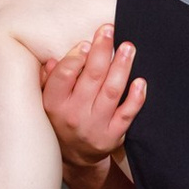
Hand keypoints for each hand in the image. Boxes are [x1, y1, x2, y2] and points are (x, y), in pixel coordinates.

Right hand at [40, 25, 145, 165]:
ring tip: (128, 47)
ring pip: (111, 92)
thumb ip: (50, 80)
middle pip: (91, 77)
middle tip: (109, 31)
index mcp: (54, 104)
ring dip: (121, 67)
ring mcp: (95, 126)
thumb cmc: (61, 119)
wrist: (74, 157)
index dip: (76, 56)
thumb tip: (53, 60)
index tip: (86, 42)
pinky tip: (141, 81)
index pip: (64, 76)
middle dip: (102, 50)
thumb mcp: (47, 101)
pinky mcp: (113, 136)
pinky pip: (127, 114)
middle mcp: (74, 115)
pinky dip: (136, 98)